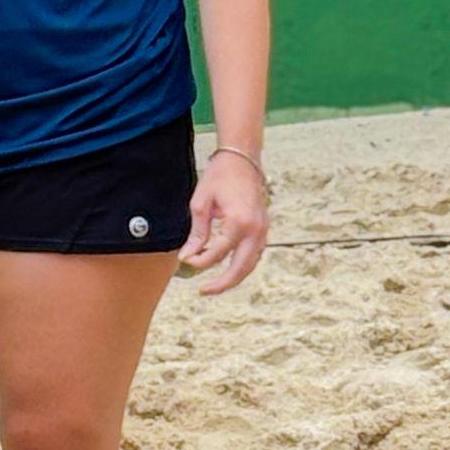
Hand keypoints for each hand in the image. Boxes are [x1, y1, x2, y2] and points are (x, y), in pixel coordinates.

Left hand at [176, 152, 267, 293]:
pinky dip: (243, 265)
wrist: (242, 158)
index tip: (185, 260)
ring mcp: (263, 229)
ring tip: (215, 285)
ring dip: (234, 277)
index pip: (218, 253)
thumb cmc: (220, 176)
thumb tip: (188, 256)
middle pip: (240, 267)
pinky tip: (229, 269)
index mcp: (238, 222)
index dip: (200, 261)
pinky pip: (255, 254)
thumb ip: (197, 233)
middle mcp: (255, 229)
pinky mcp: (264, 228)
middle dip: (222, 283)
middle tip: (204, 291)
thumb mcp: (201, 203)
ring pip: (251, 264)